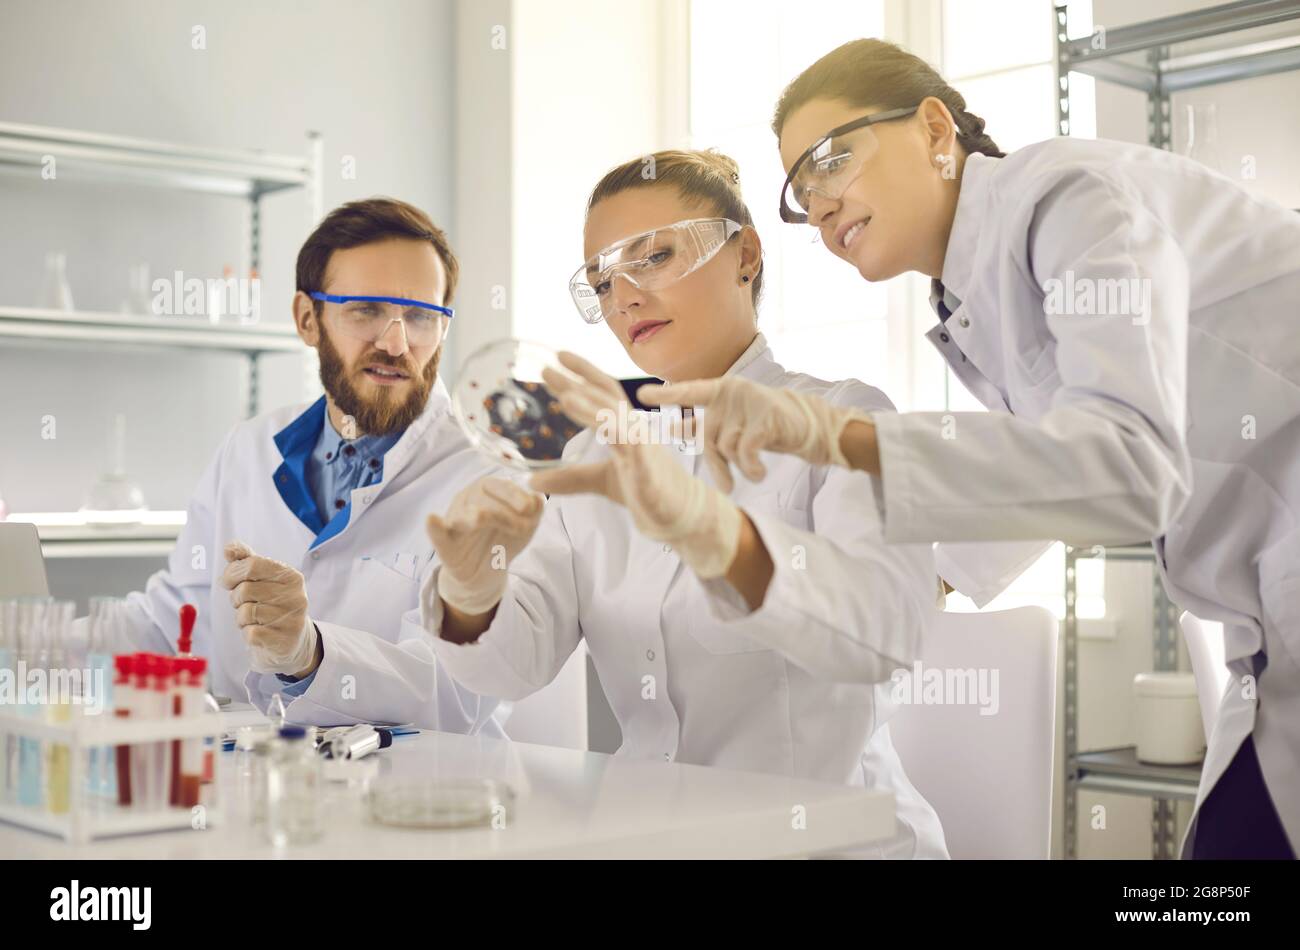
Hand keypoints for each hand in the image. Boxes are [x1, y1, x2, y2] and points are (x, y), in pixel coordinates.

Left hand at [221, 542, 317, 676]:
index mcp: (291, 576)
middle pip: (245, 590)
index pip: (252, 564)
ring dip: (241, 618)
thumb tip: (229, 548)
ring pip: (246, 613)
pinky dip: (247, 633)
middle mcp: (296, 595)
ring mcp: (292, 618)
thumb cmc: (272, 604)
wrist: (293, 639)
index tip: (229, 582)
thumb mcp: (263, 579)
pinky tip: (259, 632)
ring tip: (253, 619)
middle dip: (236, 598)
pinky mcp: (284, 640)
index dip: (232, 573)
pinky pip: (250, 633)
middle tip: (245, 603)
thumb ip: (246, 560)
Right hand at [426, 476, 544, 614]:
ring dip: (474, 517)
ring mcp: (454, 521)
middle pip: (482, 499)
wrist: (486, 572)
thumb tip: (539, 499)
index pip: (499, 486)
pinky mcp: (444, 545)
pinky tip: (432, 519)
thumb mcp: (525, 527)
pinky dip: (435, 527)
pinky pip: (438, 534)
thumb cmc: (504, 539)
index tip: (529, 508)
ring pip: (462, 515)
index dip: (514, 495)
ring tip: (480, 519)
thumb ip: (534, 513)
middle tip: (522, 528)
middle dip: (504, 512)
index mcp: (487, 492)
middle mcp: (468, 501)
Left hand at [530, 351, 742, 578]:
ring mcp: (641, 443)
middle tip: (545, 368)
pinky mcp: (646, 463)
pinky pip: (627, 441)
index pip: (602, 392)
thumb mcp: (600, 480)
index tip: (557, 357)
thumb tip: (533, 482)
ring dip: (589, 404)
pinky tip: (599, 428)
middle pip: (604, 396)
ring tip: (564, 395)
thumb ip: (570, 478)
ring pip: (614, 415)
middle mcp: (633, 427)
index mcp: (624, 426)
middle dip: (576, 380)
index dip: (582, 373)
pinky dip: (611, 432)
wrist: (680, 512)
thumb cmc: (646, 489)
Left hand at [637, 375, 872, 490]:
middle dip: (717, 464)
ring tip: (754, 471)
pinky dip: (750, 467)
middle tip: (725, 485)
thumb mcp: (734, 425)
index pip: (688, 392)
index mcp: (721, 391)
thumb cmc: (764, 426)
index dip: (666, 395)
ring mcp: (750, 403)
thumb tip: (671, 428)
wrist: (808, 426)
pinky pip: (746, 450)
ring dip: (739, 466)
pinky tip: (758, 474)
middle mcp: (733, 393)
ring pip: (728, 445)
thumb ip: (705, 426)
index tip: (640, 396)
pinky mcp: (767, 418)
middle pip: (709, 435)